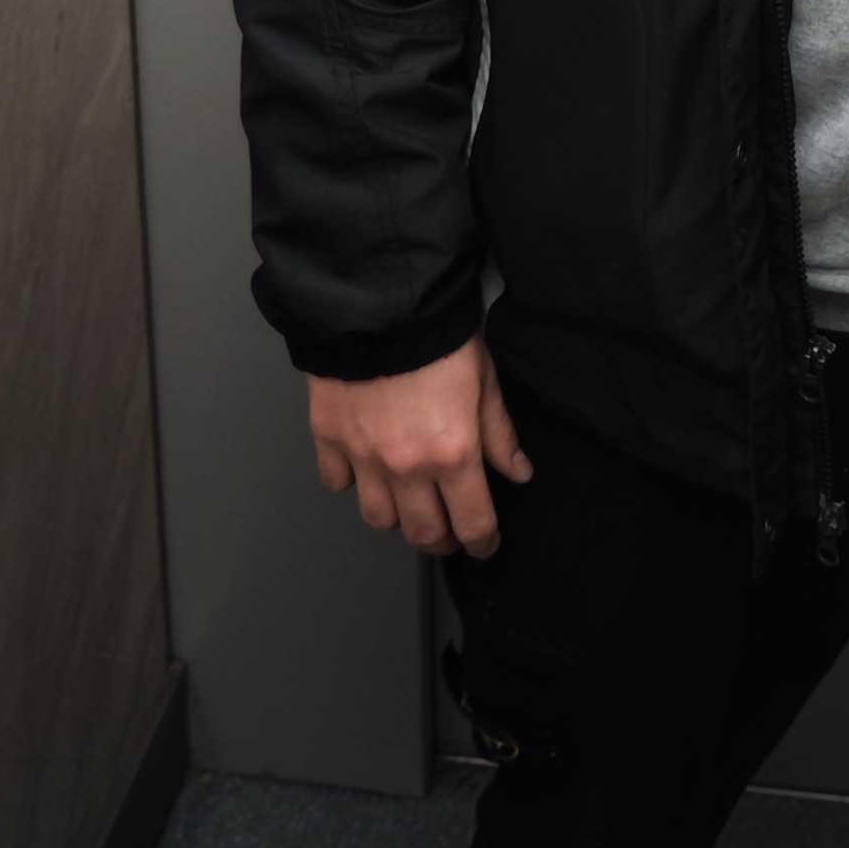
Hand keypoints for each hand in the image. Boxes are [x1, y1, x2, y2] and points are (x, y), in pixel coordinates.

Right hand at [308, 335, 532, 559]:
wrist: (379, 302)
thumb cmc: (438, 335)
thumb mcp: (485, 381)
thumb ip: (499, 434)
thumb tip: (518, 472)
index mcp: (454, 454)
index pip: (472, 523)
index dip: (483, 542)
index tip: (485, 545)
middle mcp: (407, 467)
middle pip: (424, 533)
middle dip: (442, 541)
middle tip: (450, 532)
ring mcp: (364, 457)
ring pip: (378, 518)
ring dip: (397, 518)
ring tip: (408, 501)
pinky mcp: (330, 438)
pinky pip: (338, 482)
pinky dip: (352, 482)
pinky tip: (365, 468)